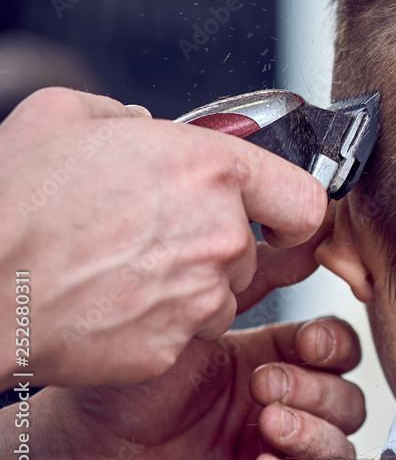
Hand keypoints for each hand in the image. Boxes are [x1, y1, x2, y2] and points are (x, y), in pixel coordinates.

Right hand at [0, 87, 326, 385]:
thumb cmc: (14, 205)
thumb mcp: (64, 117)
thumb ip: (124, 115)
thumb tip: (139, 123)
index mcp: (209, 169)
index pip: (304, 199)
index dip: (293, 211)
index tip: (282, 220)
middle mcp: (219, 234)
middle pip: (248, 250)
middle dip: (212, 246)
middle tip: (152, 237)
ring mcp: (200, 295)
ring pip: (218, 295)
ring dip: (186, 286)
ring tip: (120, 271)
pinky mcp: (172, 344)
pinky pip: (183, 333)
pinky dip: (155, 324)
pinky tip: (108, 303)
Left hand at [0, 309, 363, 459]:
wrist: (88, 452)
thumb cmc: (127, 388)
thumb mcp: (196, 319)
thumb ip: (253, 278)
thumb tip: (305, 239)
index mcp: (272, 357)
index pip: (337, 348)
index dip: (332, 345)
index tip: (307, 343)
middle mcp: (280, 401)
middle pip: (347, 394)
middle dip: (316, 388)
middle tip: (264, 384)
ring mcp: (275, 446)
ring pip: (340, 439)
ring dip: (312, 428)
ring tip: (267, 421)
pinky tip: (259, 459)